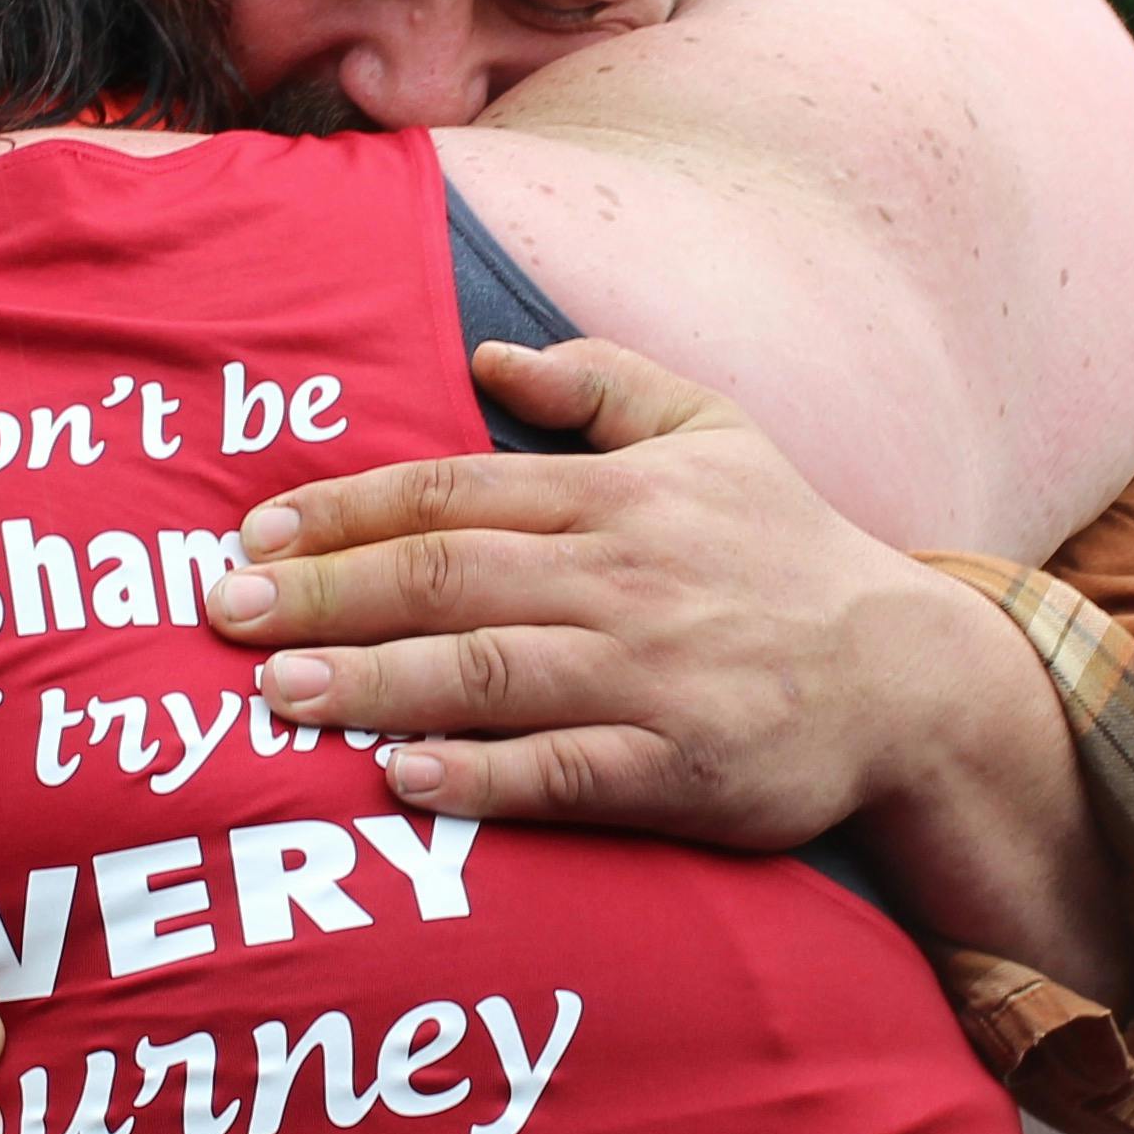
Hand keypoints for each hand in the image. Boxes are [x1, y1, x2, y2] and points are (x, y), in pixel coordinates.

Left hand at [212, 336, 1002, 848]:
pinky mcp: (678, 770)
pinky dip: (480, 779)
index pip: (453, 490)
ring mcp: (651, 678)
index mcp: (619, 495)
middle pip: (449, 577)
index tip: (253, 534)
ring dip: (374, 684)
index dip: (345, 510)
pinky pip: (562, 774)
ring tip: (277, 694)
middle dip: (327, 593)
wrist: (910, 677)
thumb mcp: (717, 431)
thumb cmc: (791, 551)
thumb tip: (488, 351)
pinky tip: (401, 782)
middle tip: (222, 613)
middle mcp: (625, 579)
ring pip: (489, 675)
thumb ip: (602, 383)